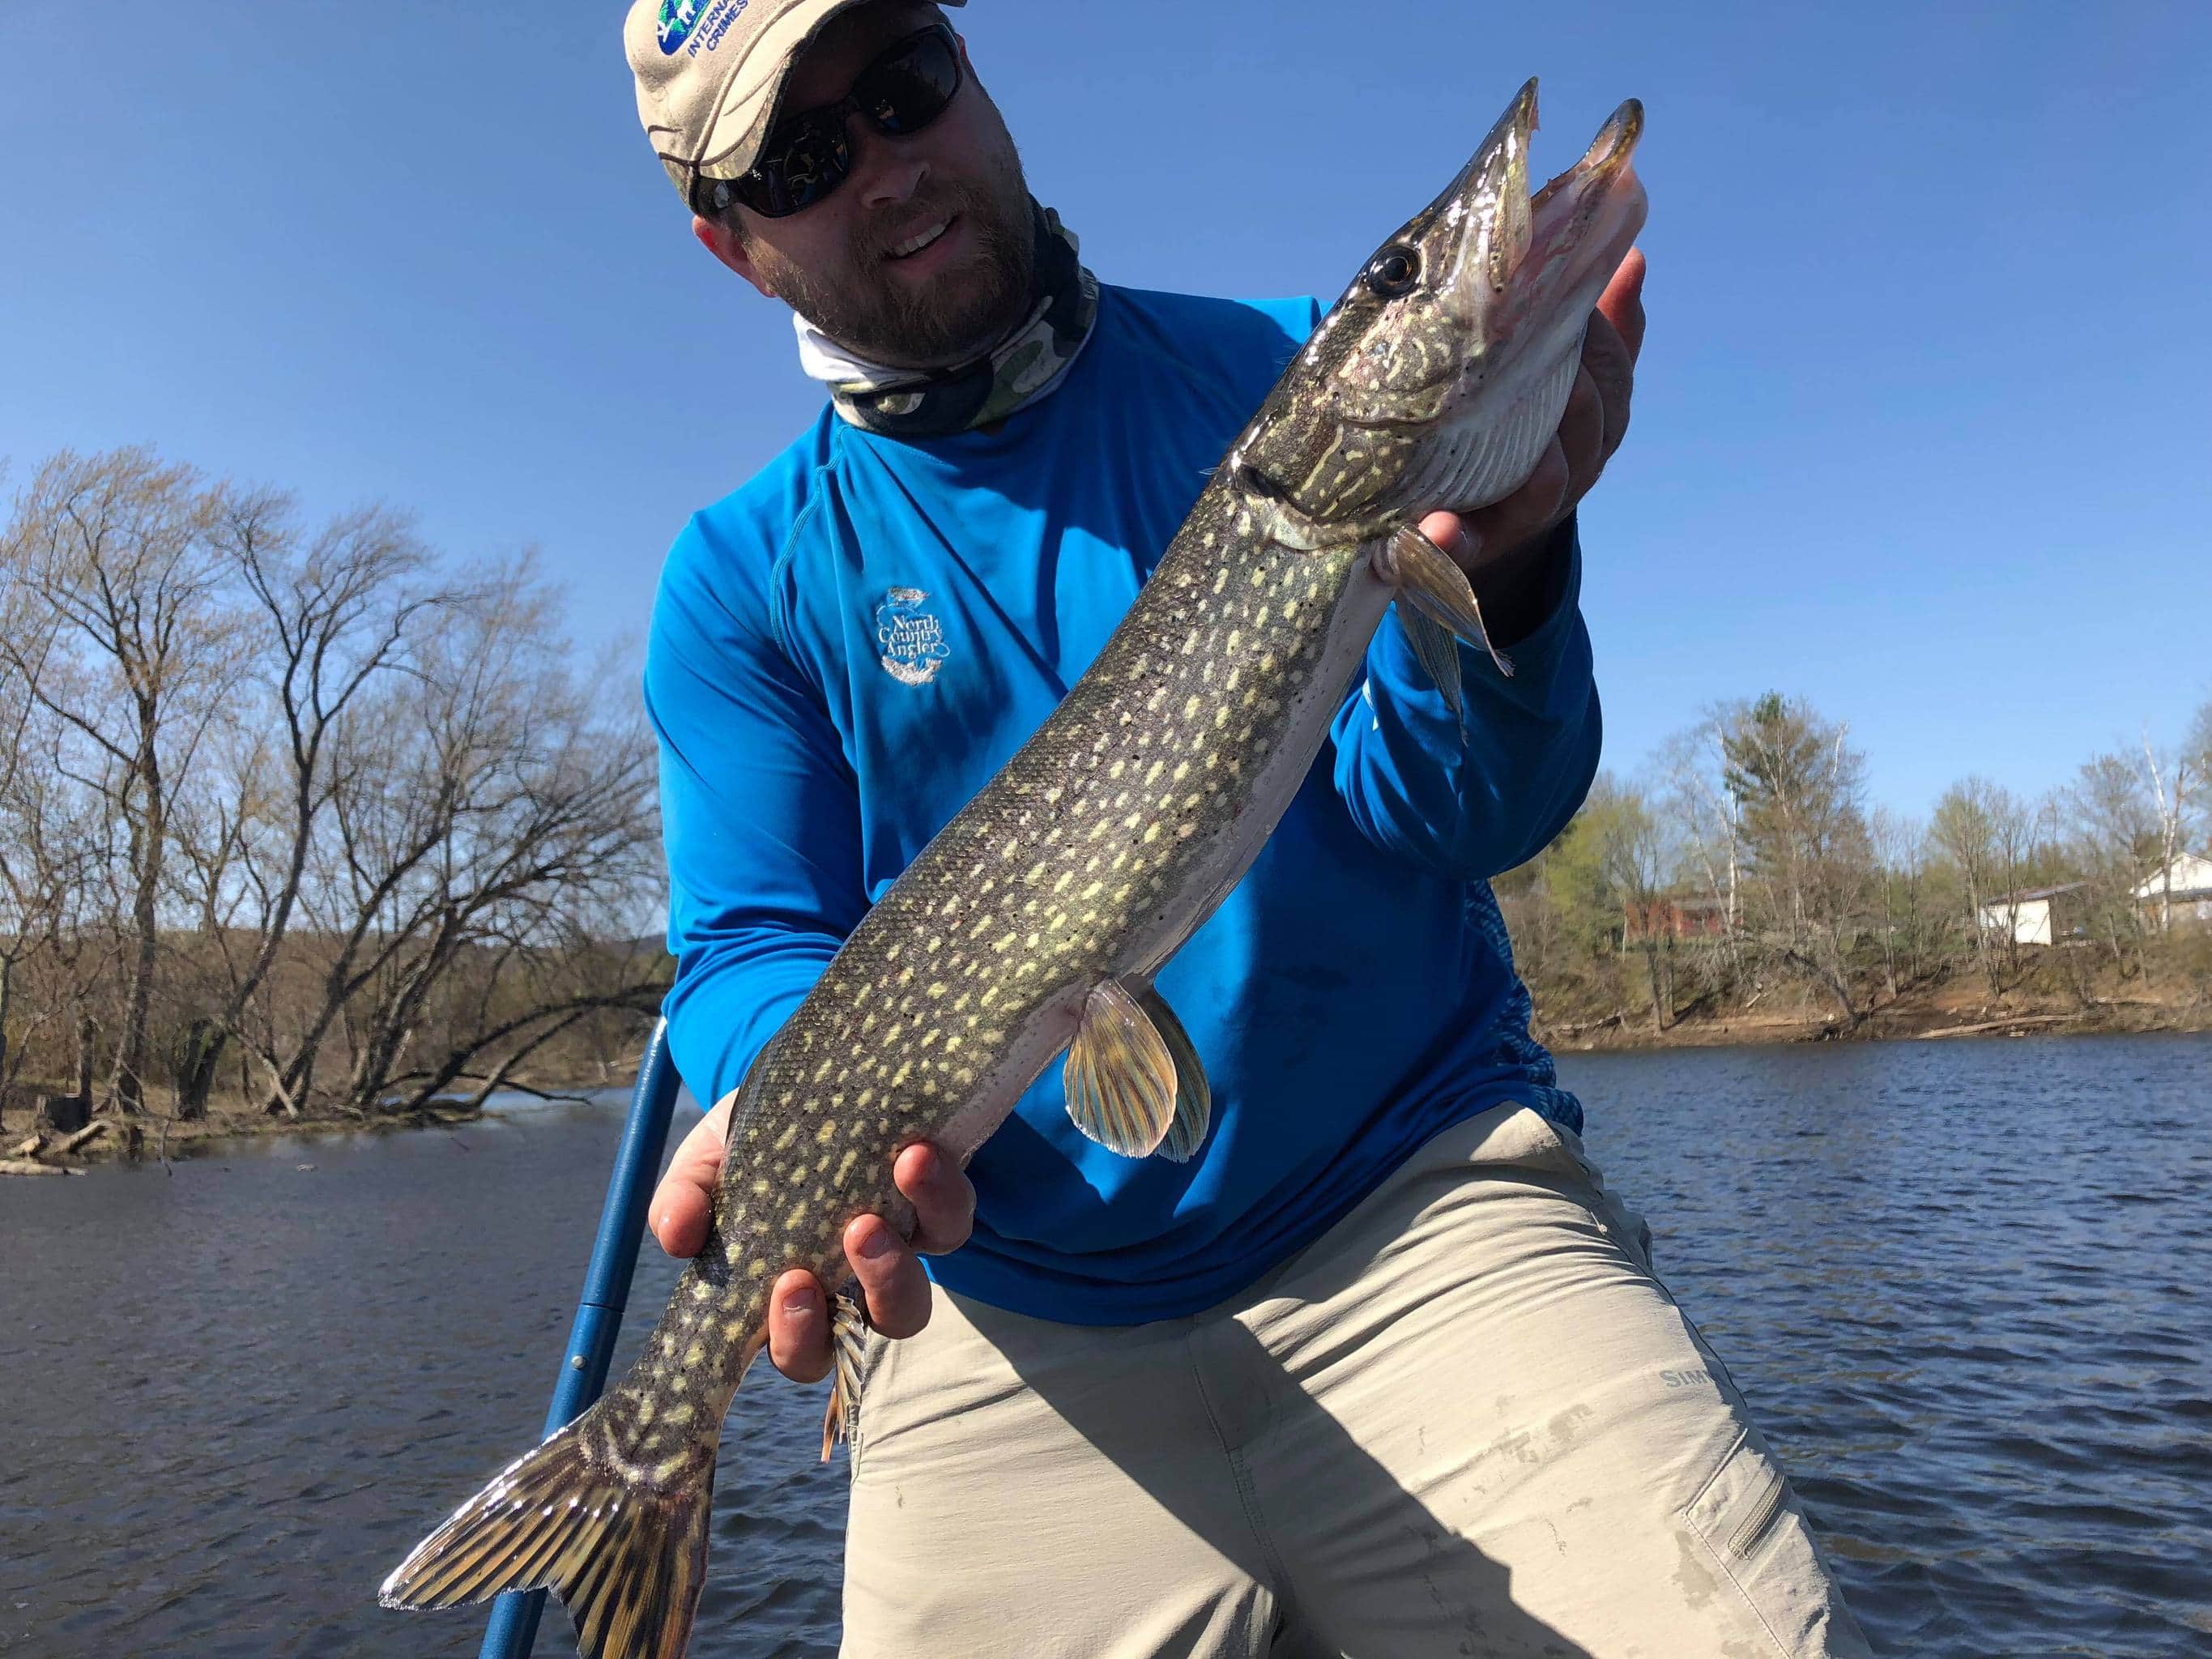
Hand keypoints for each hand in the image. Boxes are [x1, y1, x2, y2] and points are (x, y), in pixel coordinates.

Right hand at [650, 1098, 976, 1383]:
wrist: (820, 1068)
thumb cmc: (760, 1133)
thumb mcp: (711, 1156)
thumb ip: (686, 1196)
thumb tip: (675, 1236)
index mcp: (793, 1290)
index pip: (800, 1348)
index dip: (795, 1338)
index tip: (785, 1287)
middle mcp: (855, 1282)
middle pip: (867, 1334)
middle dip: (851, 1307)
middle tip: (819, 1261)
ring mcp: (904, 1246)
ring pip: (913, 1301)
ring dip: (890, 1270)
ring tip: (868, 1216)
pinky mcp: (944, 1204)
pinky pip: (953, 1220)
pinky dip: (936, 1192)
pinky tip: (916, 1154)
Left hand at [1420, 248, 1646, 638]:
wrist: (1484, 526)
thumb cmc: (1528, 433)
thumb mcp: (1568, 381)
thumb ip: (1601, 329)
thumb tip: (1630, 256)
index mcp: (1595, 425)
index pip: (1613, 376)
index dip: (1599, 339)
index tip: (1575, 300)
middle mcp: (1572, 470)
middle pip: (1590, 428)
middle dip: (1581, 394)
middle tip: (1554, 355)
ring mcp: (1525, 513)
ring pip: (1549, 488)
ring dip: (1543, 469)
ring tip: (1532, 448)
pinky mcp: (1473, 547)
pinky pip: (1469, 548)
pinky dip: (1454, 541)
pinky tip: (1436, 529)